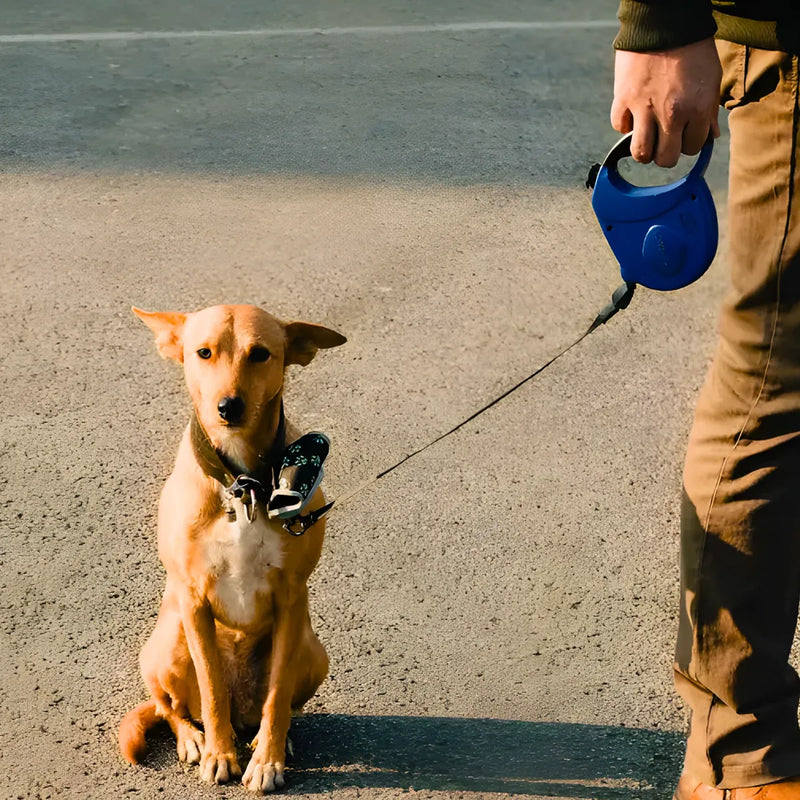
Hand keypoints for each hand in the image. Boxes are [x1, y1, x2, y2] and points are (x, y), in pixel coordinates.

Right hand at [611, 38, 721, 166]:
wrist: (665, 23)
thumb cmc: (691, 50)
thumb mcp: (710, 80)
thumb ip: (709, 111)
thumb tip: (709, 136)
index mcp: (696, 110)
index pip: (692, 148)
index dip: (688, 144)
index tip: (684, 136)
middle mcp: (670, 115)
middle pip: (666, 158)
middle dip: (665, 153)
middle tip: (664, 142)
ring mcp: (644, 109)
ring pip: (641, 154)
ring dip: (644, 151)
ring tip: (646, 140)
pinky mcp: (623, 100)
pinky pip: (620, 127)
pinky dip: (625, 125)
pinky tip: (632, 115)